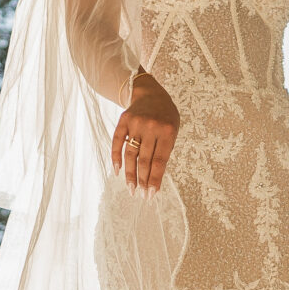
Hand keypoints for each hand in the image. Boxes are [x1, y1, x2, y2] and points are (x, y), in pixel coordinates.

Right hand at [114, 72, 178, 190]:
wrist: (151, 93)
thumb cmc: (165, 117)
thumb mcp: (172, 131)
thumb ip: (164, 150)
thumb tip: (153, 177)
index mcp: (167, 131)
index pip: (159, 161)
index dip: (155, 179)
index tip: (152, 194)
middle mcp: (151, 127)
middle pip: (144, 160)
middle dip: (143, 180)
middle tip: (142, 196)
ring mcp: (136, 123)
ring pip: (130, 154)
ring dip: (130, 174)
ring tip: (131, 188)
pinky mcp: (123, 120)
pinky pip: (117, 142)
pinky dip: (116, 157)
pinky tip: (117, 171)